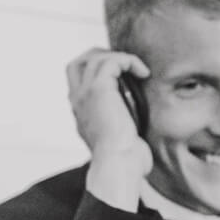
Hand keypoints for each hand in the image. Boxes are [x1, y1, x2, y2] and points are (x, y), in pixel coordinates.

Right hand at [68, 49, 152, 205]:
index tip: (119, 73)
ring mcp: (85, 93)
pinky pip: (112, 61)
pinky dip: (129, 61)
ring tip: (139, 70)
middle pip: (80, 61)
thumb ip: (117, 123)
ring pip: (96, 57)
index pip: (76, 78)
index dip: (95, 68)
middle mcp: (77, 99)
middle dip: (102, 55)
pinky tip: (143, 73)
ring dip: (120, 58)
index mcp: (79, 111)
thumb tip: (133, 122)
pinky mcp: (98, 89)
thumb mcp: (116, 137)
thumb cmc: (123, 159)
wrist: (118, 164)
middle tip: (126, 64)